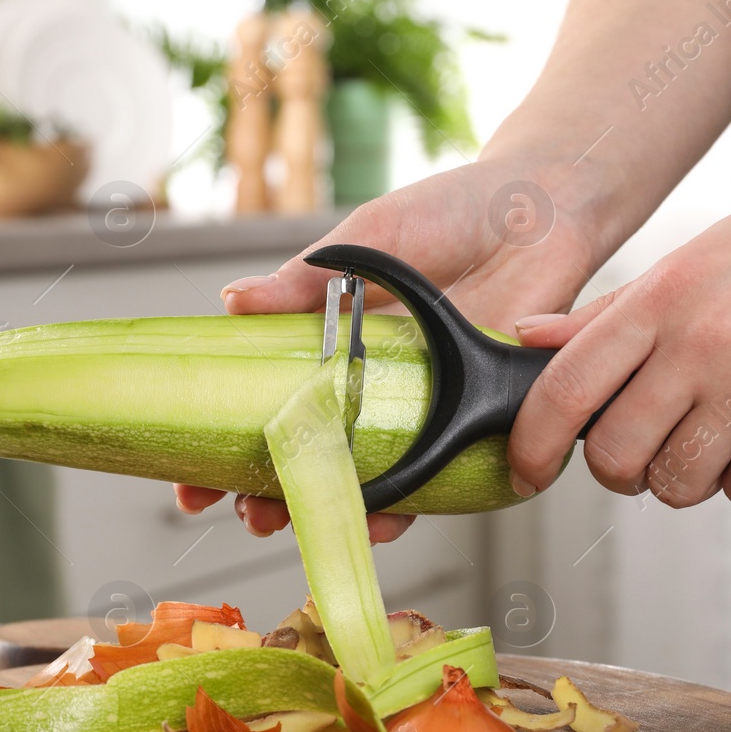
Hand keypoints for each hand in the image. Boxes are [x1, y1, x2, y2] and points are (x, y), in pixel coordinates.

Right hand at [178, 152, 607, 539]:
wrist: (540, 209)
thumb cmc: (454, 210)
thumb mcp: (369, 235)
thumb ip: (306, 276)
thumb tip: (233, 302)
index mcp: (332, 337)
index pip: (264, 398)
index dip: (226, 440)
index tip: (191, 474)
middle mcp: (370, 382)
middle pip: (305, 451)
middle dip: (261, 489)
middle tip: (232, 509)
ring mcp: (417, 406)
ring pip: (359, 476)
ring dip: (320, 507)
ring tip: (282, 522)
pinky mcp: (469, 419)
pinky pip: (432, 479)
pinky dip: (401, 506)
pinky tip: (372, 521)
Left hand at [506, 178, 730, 507]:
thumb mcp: (703, 258)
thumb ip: (614, 310)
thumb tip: (526, 338)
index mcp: (662, 294)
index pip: (562, 387)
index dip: (531, 445)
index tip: (526, 474)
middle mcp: (696, 335)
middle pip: (613, 453)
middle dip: (625, 473)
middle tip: (655, 456)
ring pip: (677, 482)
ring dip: (696, 478)